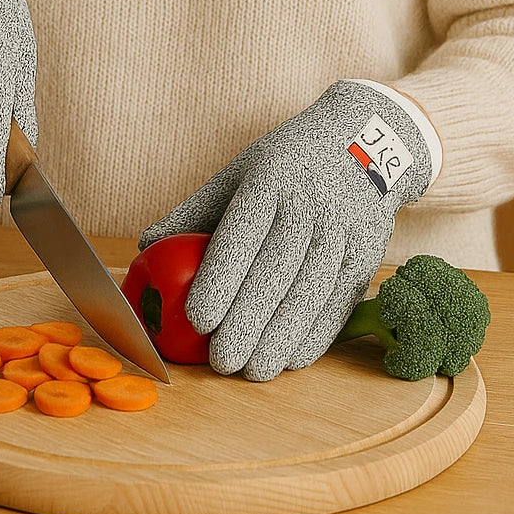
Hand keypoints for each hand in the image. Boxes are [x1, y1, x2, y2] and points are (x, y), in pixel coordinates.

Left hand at [138, 80, 439, 381]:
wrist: (362, 143)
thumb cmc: (283, 165)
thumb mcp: (239, 171)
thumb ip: (194, 211)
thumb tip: (146, 247)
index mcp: (269, 180)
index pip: (242, 234)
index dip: (221, 278)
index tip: (198, 319)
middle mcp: (309, 204)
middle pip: (277, 270)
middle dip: (248, 320)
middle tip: (223, 361)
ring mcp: (343, 230)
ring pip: (310, 291)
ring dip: (281, 337)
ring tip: (254, 370)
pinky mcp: (367, 253)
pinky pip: (339, 301)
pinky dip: (316, 335)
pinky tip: (292, 359)